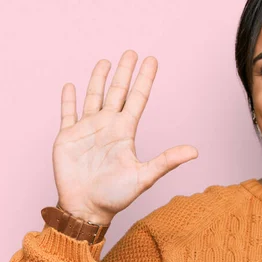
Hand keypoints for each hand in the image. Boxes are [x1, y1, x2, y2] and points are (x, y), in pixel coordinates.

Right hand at [52, 50, 197, 223]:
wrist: (87, 208)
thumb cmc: (116, 196)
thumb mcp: (144, 177)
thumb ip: (167, 161)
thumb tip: (195, 151)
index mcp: (125, 131)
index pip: (137, 98)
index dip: (144, 79)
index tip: (151, 60)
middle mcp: (107, 126)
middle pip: (117, 92)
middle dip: (124, 72)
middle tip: (131, 52)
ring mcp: (87, 130)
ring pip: (93, 97)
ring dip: (98, 79)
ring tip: (105, 62)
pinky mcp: (67, 137)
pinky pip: (67, 113)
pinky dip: (68, 100)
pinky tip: (71, 86)